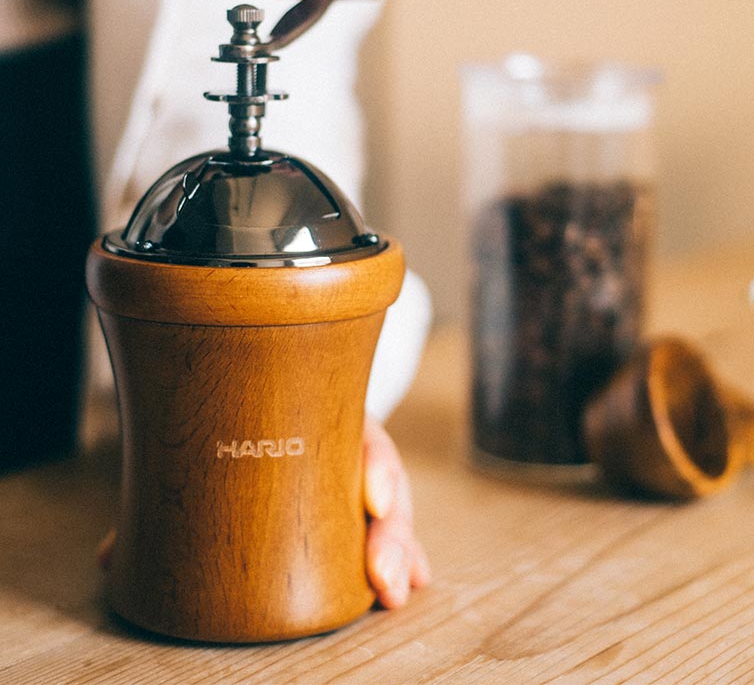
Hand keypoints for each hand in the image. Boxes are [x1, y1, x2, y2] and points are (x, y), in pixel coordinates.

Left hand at [97, 415, 429, 609]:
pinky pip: (385, 524)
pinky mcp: (352, 497)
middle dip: (393, 530)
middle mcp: (344, 438)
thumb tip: (111, 557)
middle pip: (384, 477)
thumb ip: (175, 488)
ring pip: (392, 505)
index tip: (375, 502)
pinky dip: (400, 554)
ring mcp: (353, 467)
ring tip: (399, 592)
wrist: (253, 390)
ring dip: (401, 549)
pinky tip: (411, 583)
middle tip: (385, 578)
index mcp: (319, 411)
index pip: (359, 432)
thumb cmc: (236, 416)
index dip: (374, 467)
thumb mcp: (216, 439)